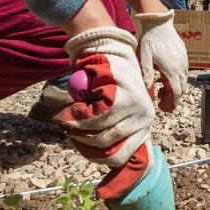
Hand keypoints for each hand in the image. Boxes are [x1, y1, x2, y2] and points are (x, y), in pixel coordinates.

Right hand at [54, 27, 155, 199]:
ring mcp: (136, 108)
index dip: (98, 159)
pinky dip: (78, 116)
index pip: (122, 157)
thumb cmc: (110, 83)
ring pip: (100, 134)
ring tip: (65, 121)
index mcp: (143, 126)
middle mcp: (144, 119)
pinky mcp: (123, 96)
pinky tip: (70, 110)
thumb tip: (100, 156)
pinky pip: (95, 117)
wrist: (110, 51)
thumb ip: (112, 128)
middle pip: (108, 147)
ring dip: (77, 130)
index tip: (82, 150)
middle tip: (68, 132)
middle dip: (83, 142)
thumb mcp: (118, 109)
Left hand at [133, 10, 188, 111]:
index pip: (176, 93)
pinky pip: (184, 72)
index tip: (163, 108)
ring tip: (161, 89)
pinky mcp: (184, 55)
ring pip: (184, 81)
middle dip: (173, 98)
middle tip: (161, 101)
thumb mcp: (144, 57)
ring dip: (175, 89)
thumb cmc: (150, 40)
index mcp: (171, 69)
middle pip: (182, 89)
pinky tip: (166, 77)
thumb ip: (147, 74)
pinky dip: (177, 79)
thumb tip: (149, 89)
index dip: (171, 103)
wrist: (160, 23)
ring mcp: (184, 61)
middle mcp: (180, 67)